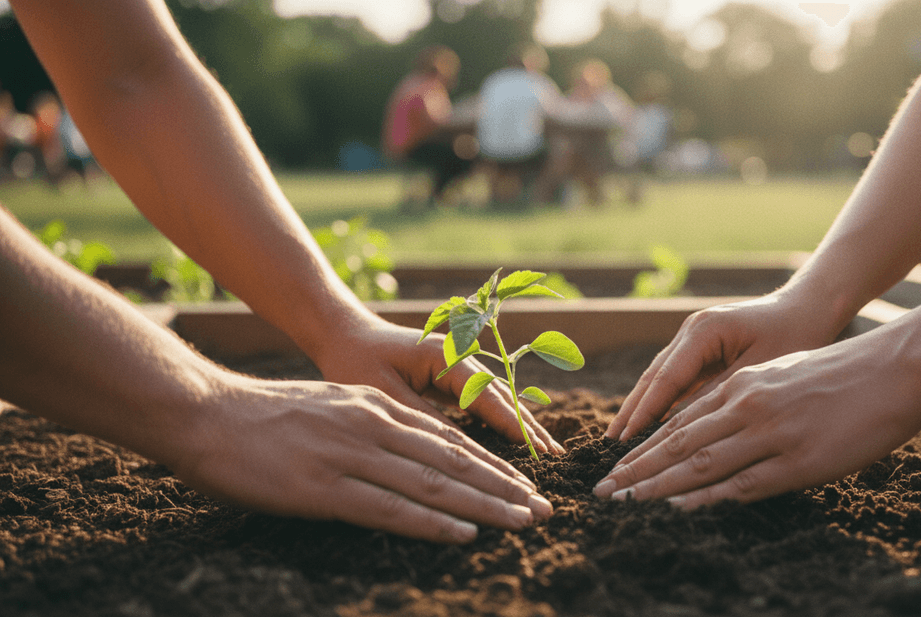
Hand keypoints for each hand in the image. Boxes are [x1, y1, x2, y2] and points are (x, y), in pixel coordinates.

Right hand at [171, 373, 553, 542]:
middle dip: (504, 486)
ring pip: (433, 482)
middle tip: (543, 508)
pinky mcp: (323, 486)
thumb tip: (404, 452)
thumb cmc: (262, 416)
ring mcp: (349, 454)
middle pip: (452, 459)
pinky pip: (389, 508)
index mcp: (373, 406)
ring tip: (522, 521)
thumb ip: (368, 425)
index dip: (491, 464)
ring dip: (484, 504)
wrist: (204, 413)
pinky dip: (432, 522)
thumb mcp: (328, 406)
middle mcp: (372, 424)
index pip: (447, 438)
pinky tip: (464, 534)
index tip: (524, 484)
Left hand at [317, 318, 562, 454]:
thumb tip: (461, 452)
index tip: (538, 451)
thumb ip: (424, 420)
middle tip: (557, 457)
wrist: (342, 334)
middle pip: (503, 396)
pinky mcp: (451, 380)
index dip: (515, 425)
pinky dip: (502, 422)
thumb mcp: (385, 394)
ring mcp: (458, 368)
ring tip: (548, 451)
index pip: (488, 395)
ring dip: (522, 425)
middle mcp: (460, 359)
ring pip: (498, 399)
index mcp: (446, 356)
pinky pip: (483, 403)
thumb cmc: (356, 361)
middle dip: (529, 427)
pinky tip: (518, 442)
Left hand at [594, 340, 920, 507]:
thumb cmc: (840, 374)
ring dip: (657, 486)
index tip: (615, 467)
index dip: (643, 449)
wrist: (893, 369)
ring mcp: (771, 433)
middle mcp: (746, 406)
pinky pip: (744, 483)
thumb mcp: (780, 376)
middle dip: (636, 470)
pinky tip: (679, 506)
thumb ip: (745, 400)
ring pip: (700, 463)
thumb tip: (715, 426)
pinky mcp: (799, 460)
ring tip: (625, 502)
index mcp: (741, 386)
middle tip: (602, 492)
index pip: (679, 422)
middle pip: (677, 444)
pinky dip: (707, 496)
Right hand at [605, 292, 836, 440]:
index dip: (644, 412)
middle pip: (652, 378)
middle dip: (630, 412)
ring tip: (620, 441)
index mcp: (703, 330)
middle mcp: (690, 333)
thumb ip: (723, 395)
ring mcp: (693, 341)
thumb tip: (685, 428)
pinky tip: (649, 428)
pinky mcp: (701, 352)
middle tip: (609, 446)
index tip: (626, 441)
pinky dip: (661, 405)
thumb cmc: (795, 335)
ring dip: (640, 410)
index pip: (665, 378)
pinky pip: (675, 383)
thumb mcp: (761, 368)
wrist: (810, 307)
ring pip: (659, 380)